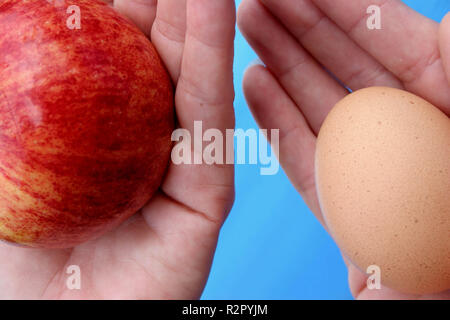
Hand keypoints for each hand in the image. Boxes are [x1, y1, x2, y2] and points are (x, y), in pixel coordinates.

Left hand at [0, 0, 234, 298]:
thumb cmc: (13, 252)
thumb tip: (1, 20)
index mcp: (102, 123)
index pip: (108, 45)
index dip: (111, 0)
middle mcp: (147, 134)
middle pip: (155, 49)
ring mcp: (182, 160)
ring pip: (191, 70)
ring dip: (194, 11)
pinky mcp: (208, 192)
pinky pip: (210, 117)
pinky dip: (212, 58)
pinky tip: (212, 7)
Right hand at [238, 0, 449, 298]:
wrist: (448, 302)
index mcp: (446, 107)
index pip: (386, 40)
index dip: (338, 6)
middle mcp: (404, 133)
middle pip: (342, 65)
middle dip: (296, 25)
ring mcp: (368, 169)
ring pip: (315, 105)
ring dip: (277, 62)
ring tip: (243, 27)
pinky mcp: (340, 207)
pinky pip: (303, 156)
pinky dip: (275, 120)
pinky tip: (251, 84)